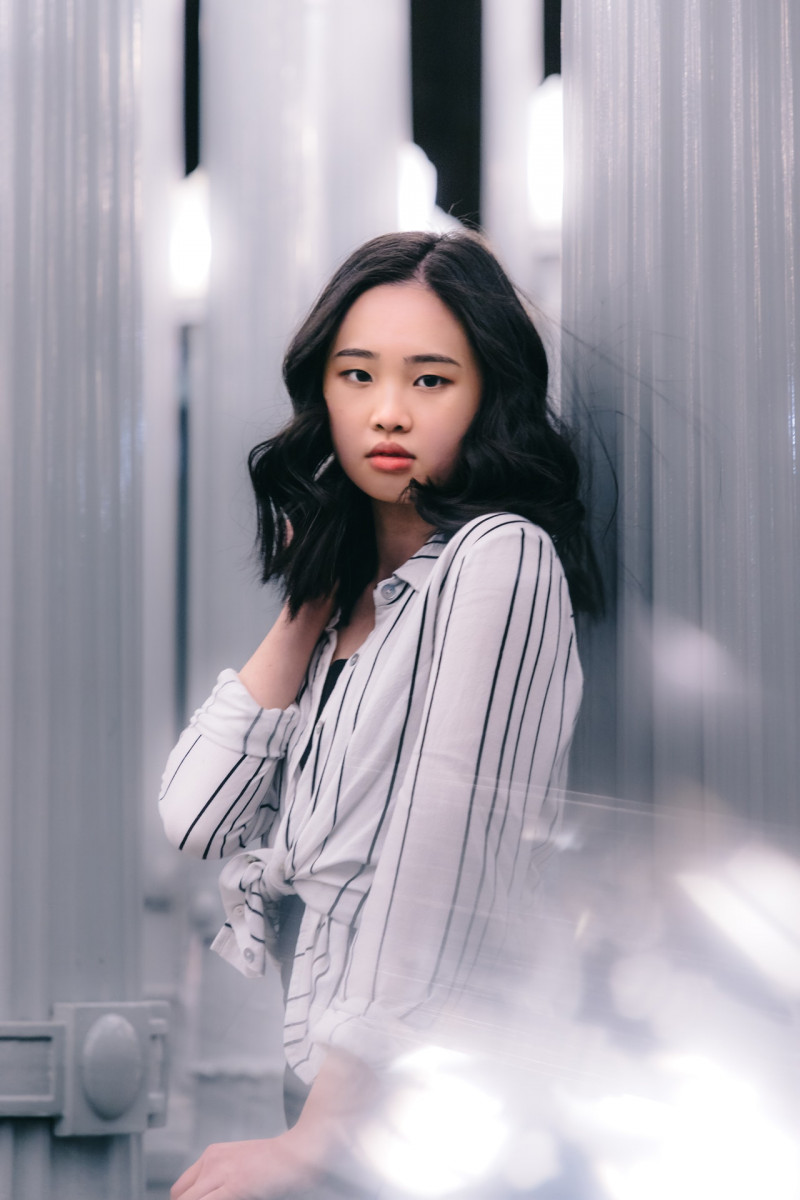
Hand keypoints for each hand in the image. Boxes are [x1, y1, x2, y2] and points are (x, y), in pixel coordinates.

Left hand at [170, 1132, 314, 1199]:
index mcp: (213, 1155)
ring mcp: (220, 1172)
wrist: (302, 1152)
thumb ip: (223, 1180)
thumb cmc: (279, 1164)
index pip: (181, 1189)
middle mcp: (211, 1161)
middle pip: (180, 1197)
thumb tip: (213, 1195)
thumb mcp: (242, 1166)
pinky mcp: (233, 1186)